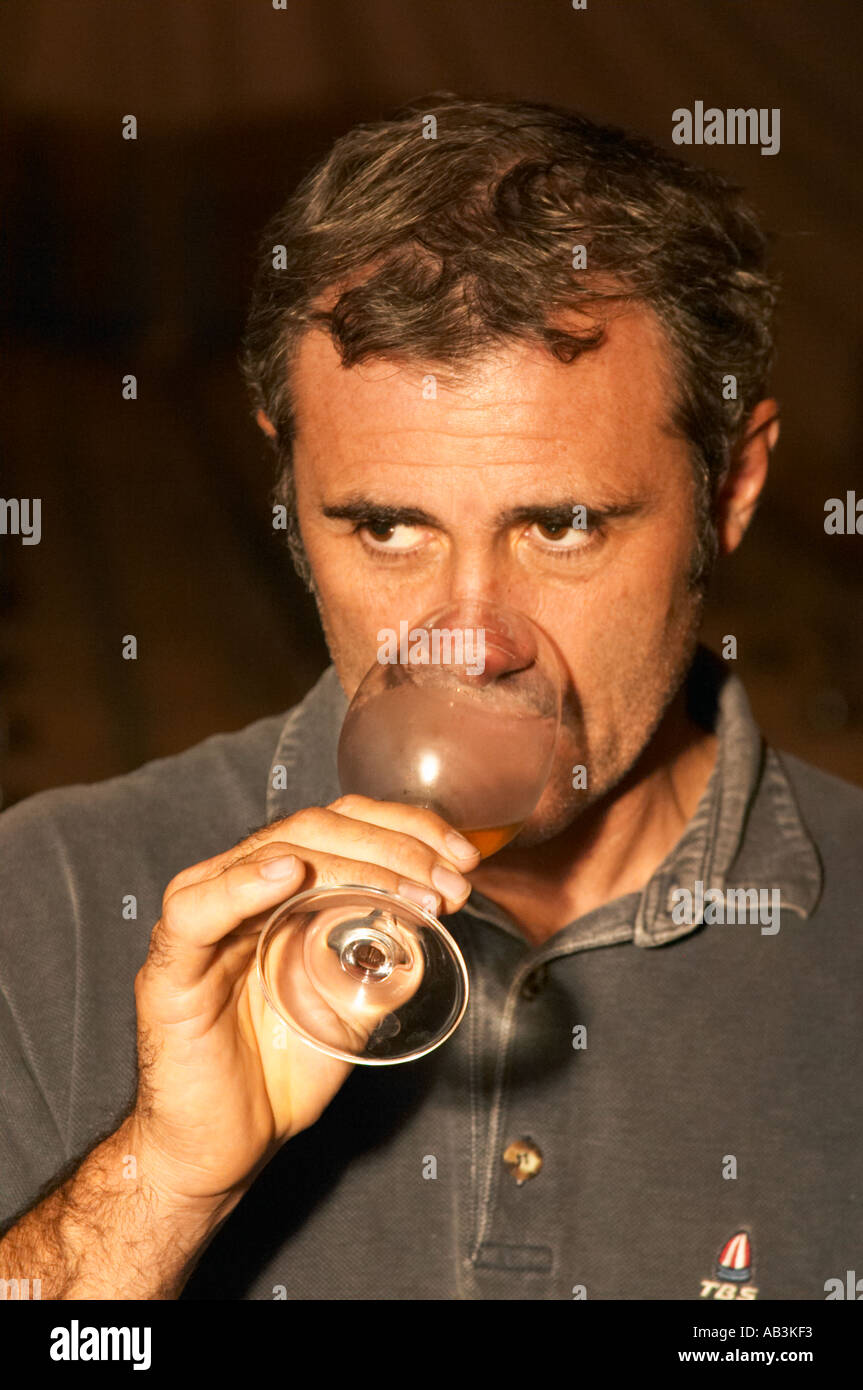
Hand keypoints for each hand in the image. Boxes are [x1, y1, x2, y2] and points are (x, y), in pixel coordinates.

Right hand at [130, 796, 479, 1205]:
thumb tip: (433, 918)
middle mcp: (238, 889)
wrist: (221, 1151)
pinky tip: (289, 876)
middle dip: (395, 848)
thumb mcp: (354, 1007)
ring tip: (410, 892)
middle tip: (450, 884)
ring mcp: (201, 921)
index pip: (341, 823)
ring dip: (353, 865)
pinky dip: (243, 885)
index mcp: (277, 889)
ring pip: (272, 854)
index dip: (406, 827)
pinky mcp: (171, 968)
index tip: (463, 856)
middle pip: (315, 828)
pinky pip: (197, 911)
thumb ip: (383, 961)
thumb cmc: (279, 1075)